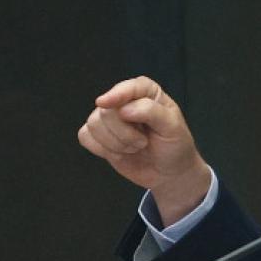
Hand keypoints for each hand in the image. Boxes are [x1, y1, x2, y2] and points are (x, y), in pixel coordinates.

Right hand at [77, 76, 210, 221]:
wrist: (169, 172)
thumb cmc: (174, 146)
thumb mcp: (172, 127)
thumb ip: (151, 111)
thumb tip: (123, 110)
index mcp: (146, 92)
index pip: (128, 87)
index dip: (116, 94)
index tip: (105, 103)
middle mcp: (125, 101)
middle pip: (106, 110)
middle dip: (124, 133)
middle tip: (142, 142)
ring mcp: (110, 118)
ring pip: (94, 124)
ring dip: (115, 143)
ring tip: (134, 148)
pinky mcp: (100, 136)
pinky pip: (85, 137)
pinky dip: (102, 149)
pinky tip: (119, 153)